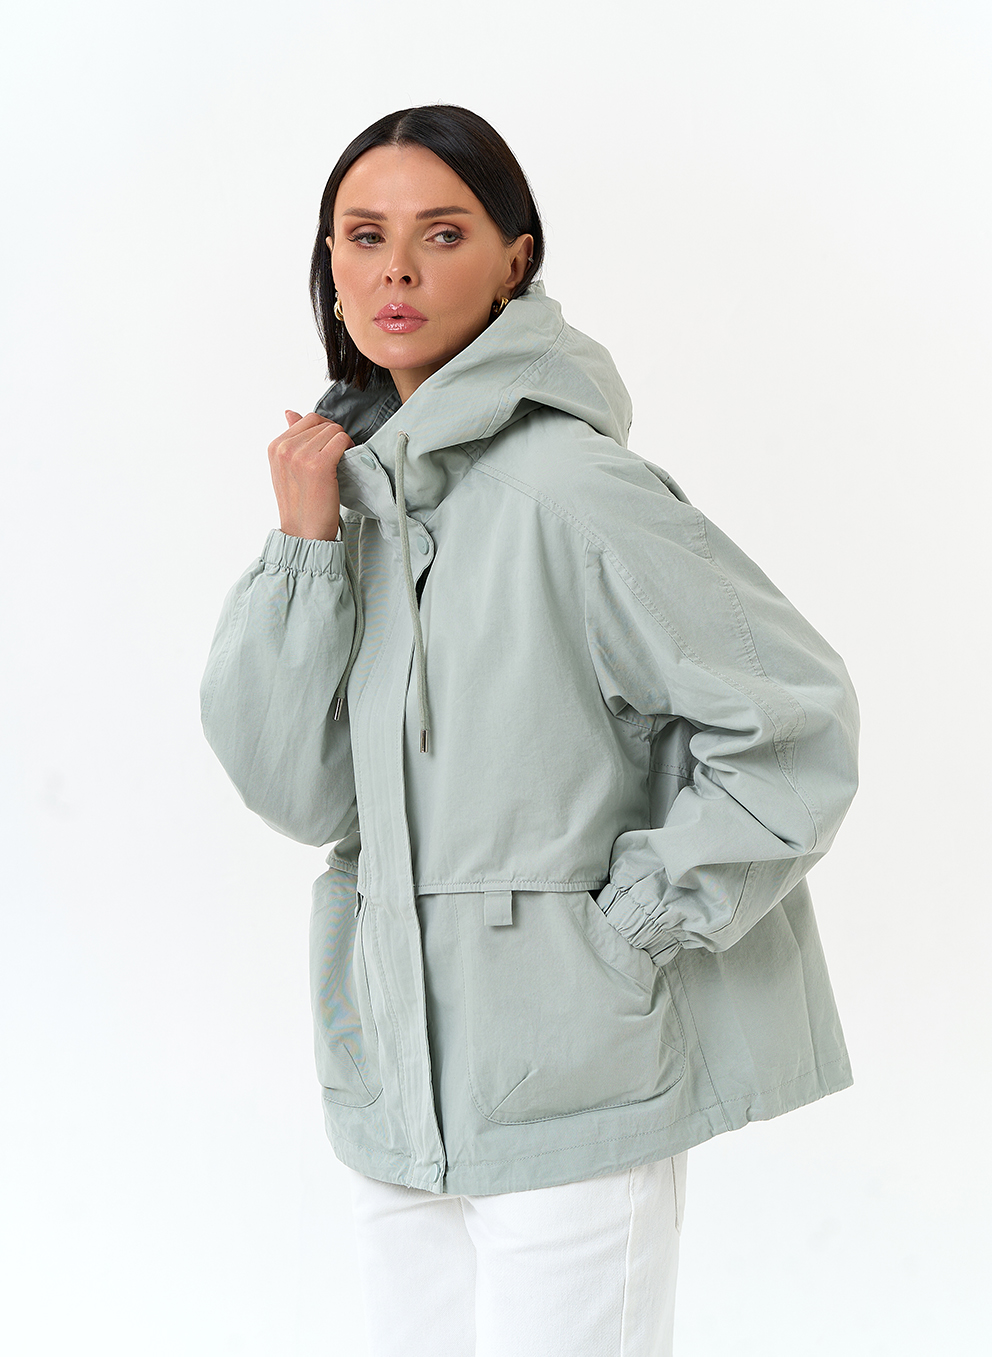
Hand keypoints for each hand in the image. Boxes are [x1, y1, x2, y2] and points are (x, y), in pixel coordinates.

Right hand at [268, 410, 353, 540]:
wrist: (303, 532)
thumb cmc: (299, 504)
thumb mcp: (286, 468)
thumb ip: (291, 439)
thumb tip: (290, 412)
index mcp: (275, 447)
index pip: (306, 420)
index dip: (323, 432)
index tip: (327, 449)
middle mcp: (284, 448)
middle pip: (321, 423)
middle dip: (333, 437)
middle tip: (337, 456)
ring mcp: (300, 455)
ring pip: (333, 430)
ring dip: (342, 443)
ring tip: (340, 463)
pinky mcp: (319, 464)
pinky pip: (340, 440)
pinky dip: (348, 448)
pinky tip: (345, 463)